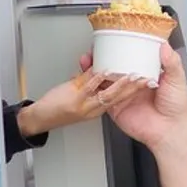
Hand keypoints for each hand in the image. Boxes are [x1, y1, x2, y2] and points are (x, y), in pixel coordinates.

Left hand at [19, 71, 149, 135]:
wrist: (39, 119)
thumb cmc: (57, 111)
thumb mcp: (80, 99)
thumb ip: (89, 83)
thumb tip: (96, 67)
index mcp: (98, 109)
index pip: (121, 99)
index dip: (135, 91)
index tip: (147, 82)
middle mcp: (94, 109)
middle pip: (119, 98)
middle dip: (135, 88)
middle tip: (146, 78)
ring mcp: (85, 105)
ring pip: (107, 94)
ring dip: (120, 83)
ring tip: (131, 74)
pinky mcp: (74, 100)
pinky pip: (88, 88)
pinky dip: (97, 78)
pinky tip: (104, 71)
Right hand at [80, 43, 186, 151]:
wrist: (168, 132)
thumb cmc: (176, 108)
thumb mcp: (177, 80)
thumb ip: (171, 63)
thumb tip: (164, 45)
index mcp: (148, 74)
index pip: (133, 57)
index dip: (124, 48)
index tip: (116, 38)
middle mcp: (134, 83)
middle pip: (116, 66)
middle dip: (105, 56)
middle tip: (98, 48)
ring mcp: (124, 94)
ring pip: (106, 78)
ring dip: (96, 68)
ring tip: (90, 58)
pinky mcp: (115, 106)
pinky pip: (102, 94)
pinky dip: (94, 85)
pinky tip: (89, 76)